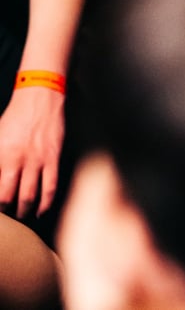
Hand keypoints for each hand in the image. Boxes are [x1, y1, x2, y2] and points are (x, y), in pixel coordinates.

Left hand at [0, 87, 64, 218]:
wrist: (41, 95)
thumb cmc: (16, 115)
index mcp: (1, 154)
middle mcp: (18, 160)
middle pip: (8, 198)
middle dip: (6, 211)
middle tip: (6, 215)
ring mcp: (37, 159)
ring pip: (29, 196)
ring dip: (24, 211)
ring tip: (21, 215)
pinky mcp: (53, 157)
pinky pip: (50, 186)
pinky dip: (45, 203)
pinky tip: (40, 210)